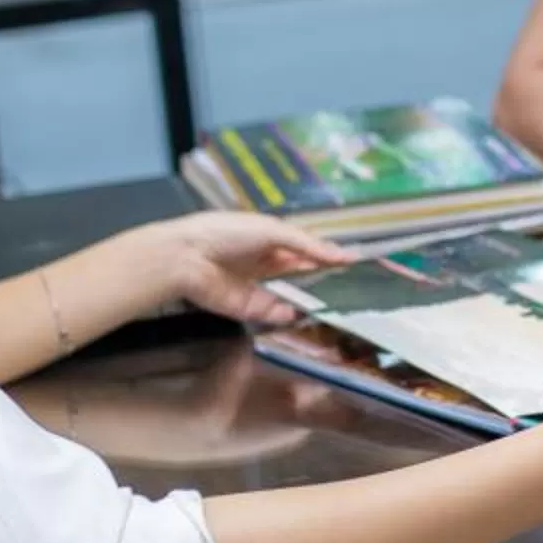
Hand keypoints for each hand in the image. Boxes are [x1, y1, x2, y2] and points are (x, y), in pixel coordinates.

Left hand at [142, 213, 351, 325]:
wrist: (187, 259)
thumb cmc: (227, 233)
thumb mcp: (272, 230)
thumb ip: (307, 244)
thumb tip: (342, 254)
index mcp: (271, 239)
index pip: (307, 249)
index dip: (328, 256)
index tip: (355, 264)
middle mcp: (267, 264)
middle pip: (302, 274)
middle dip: (324, 280)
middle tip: (354, 288)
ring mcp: (260, 287)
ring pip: (293, 295)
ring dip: (312, 299)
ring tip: (340, 304)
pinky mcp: (250, 309)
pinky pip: (276, 313)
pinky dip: (291, 313)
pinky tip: (307, 311)